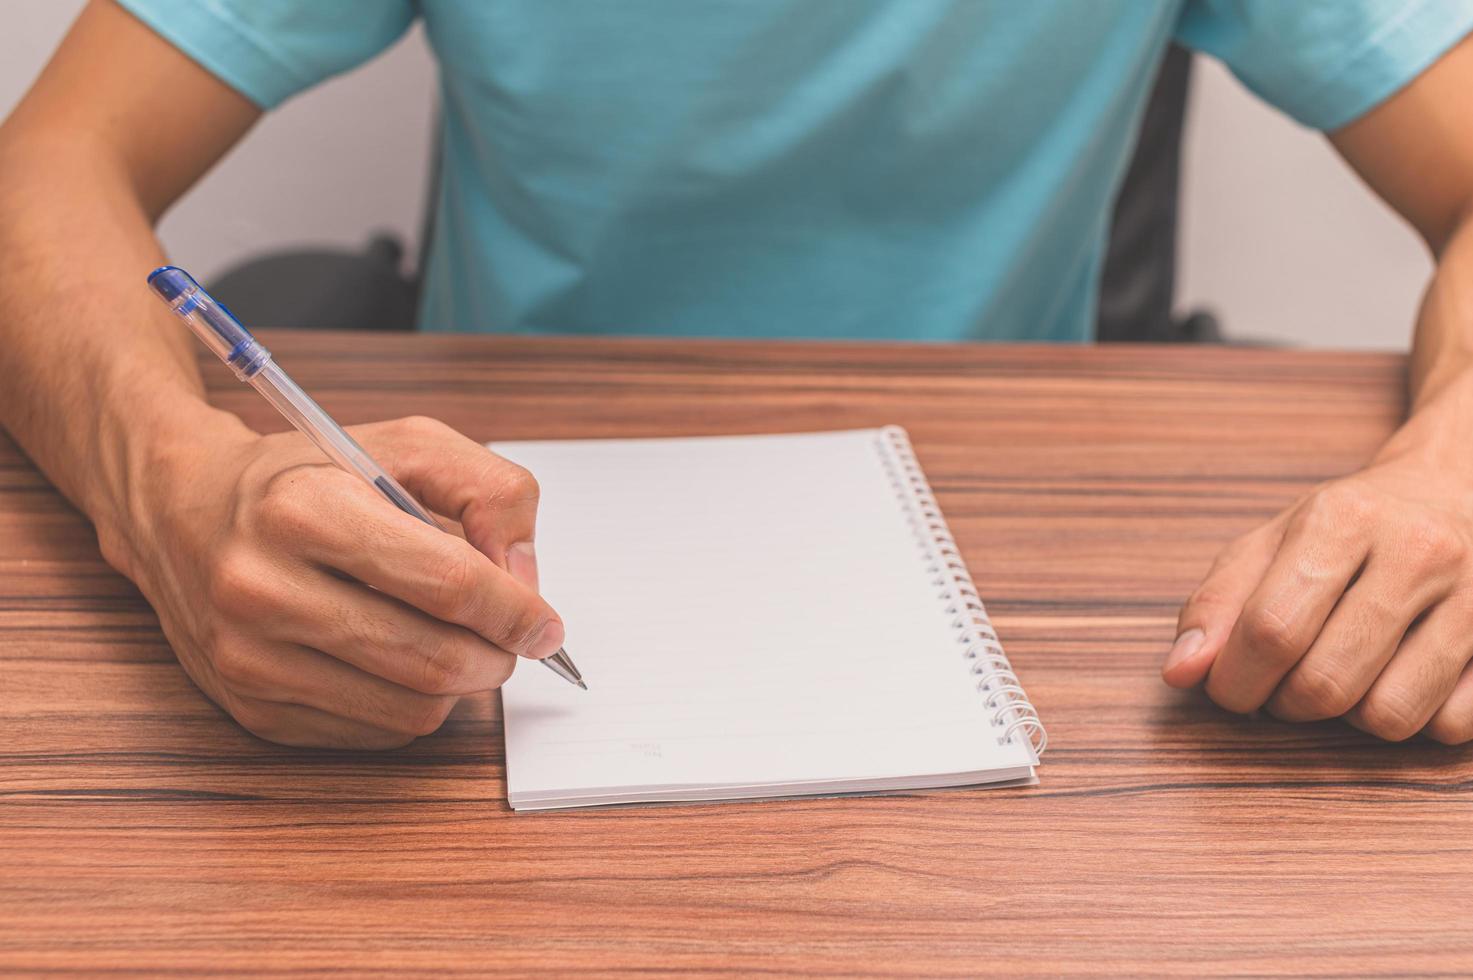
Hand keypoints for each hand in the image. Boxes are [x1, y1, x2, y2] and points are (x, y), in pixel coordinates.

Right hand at [111, 414, 561, 748]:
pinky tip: (396, 656)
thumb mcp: (405, 444)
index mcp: (302, 509)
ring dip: (460, 684)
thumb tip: (524, 580)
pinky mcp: (251, 709)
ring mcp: (250, 658)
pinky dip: (410, 701)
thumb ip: (489, 491)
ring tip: (455, 639)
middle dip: (497, 654)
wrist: (183, 512)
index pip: (445, 583)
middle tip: (512, 637)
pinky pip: (376, 731)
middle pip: (433, 659)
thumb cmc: (306, 475)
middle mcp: (262, 588)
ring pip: (412, 708)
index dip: (514, 610)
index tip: (545, 622)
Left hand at [1163, 386, 1472, 743]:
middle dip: (1285, 705)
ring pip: (1388, 715)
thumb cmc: (1349, 528)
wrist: (1457, 489)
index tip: (1227, 689)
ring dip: (1348, 718)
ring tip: (1341, 678)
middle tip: (1282, 685)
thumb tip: (1180, 673)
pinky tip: (1398, 679)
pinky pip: (1448, 727)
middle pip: (1325, 683)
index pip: (1271, 629)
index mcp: (1343, 520)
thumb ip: (1216, 606)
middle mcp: (1418, 552)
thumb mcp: (1271, 544)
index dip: (1235, 681)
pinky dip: (1412, 720)